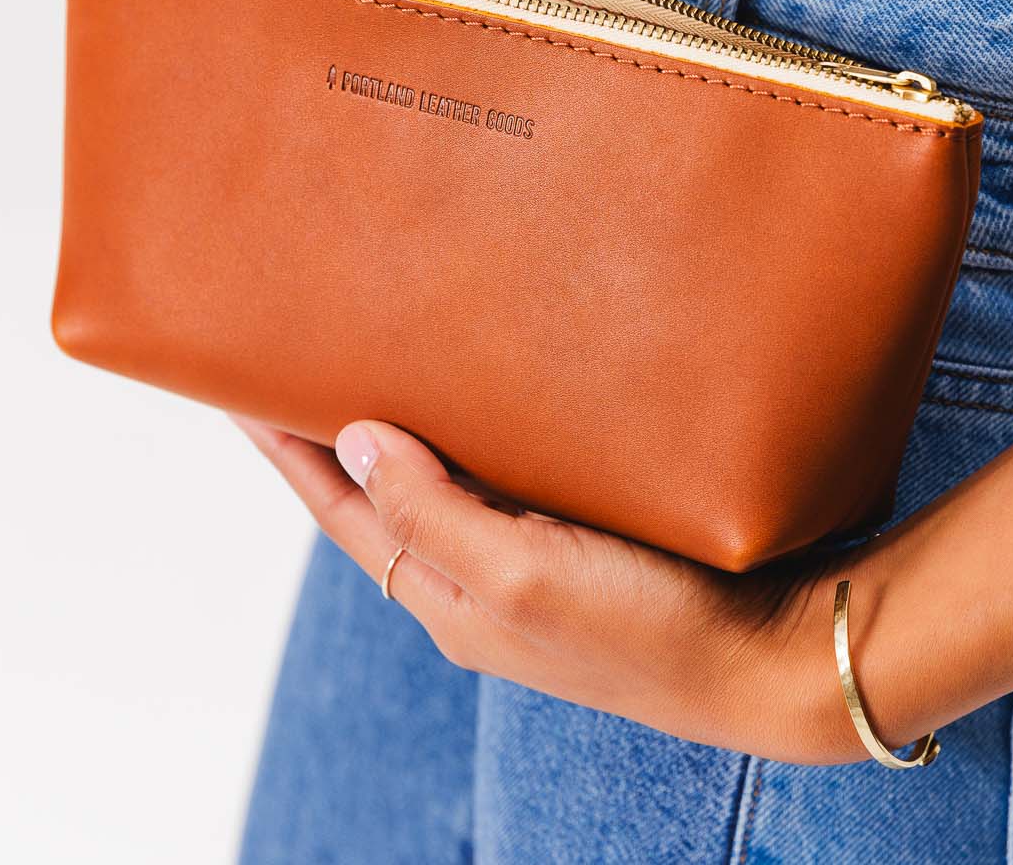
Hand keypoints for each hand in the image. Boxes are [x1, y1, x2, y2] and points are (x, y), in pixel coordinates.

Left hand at [236, 417, 864, 765]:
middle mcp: (478, 583)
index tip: (239, 383)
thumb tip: (353, 439)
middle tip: (303, 353)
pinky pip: (505, 480)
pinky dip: (477, 437)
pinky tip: (491, 397)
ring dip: (405, 429)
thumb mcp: (522, 578)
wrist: (773, 659)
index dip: (286, 449)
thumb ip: (432, 513)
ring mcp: (532, 563)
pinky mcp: (584, 540)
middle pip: (383, 497)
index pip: (341, 511)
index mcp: (449, 598)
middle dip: (333, 434)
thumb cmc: (651, 629)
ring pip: (444, 484)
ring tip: (382, 359)